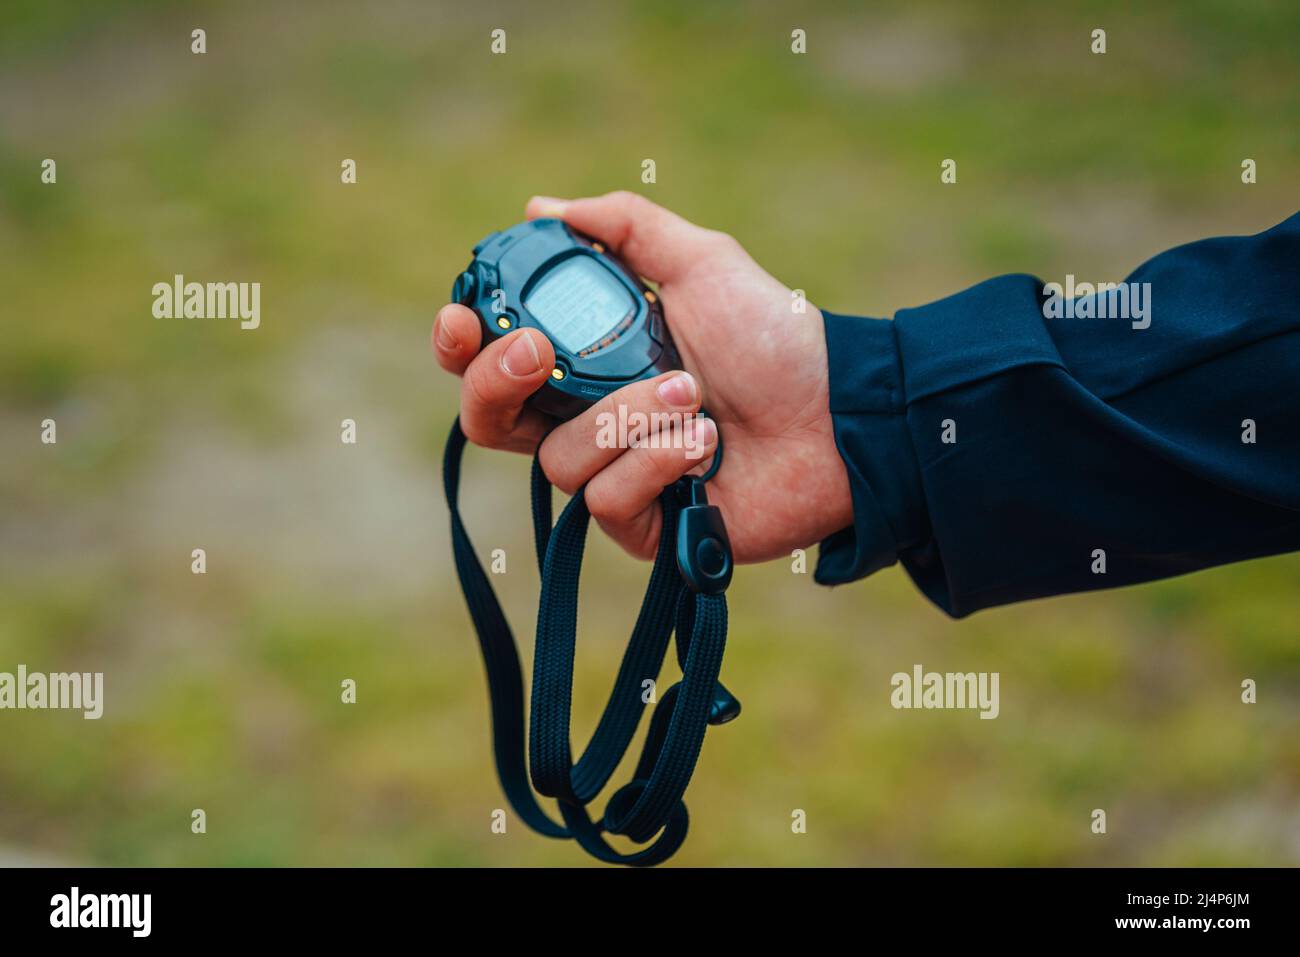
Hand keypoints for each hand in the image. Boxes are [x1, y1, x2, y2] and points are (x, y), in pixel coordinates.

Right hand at [432, 191, 852, 563]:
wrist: (838, 412)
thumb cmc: (774, 338)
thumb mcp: (701, 262)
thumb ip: (625, 229)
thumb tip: (538, 208)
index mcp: (587, 361)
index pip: (495, 364)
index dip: (463, 347)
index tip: (465, 319)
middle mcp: (588, 421)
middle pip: (489, 423)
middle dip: (500, 384)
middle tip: (541, 351)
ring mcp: (614, 478)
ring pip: (560, 459)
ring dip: (626, 416)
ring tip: (693, 392)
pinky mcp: (644, 528)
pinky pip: (608, 500)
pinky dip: (657, 460)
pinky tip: (705, 443)